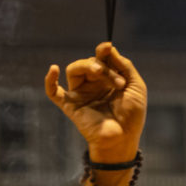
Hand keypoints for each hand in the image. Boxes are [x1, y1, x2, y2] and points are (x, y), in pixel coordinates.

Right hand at [44, 42, 147, 158]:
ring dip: (89, 67)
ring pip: (74, 69)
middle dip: (105, 67)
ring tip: (104, 77)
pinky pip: (53, 92)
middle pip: (90, 63)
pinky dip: (49, 80)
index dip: (103, 51)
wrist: (124, 138)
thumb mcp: (135, 86)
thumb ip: (124, 65)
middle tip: (119, 83)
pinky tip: (53, 69)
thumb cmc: (132, 115)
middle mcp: (93, 84)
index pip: (101, 58)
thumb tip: (107, 47)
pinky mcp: (70, 105)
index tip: (107, 47)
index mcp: (108, 79)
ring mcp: (81, 94)